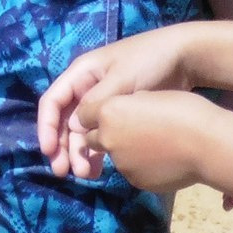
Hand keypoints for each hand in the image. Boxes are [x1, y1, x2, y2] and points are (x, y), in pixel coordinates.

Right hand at [39, 25, 198, 174]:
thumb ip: (97, 103)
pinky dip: (99, 151)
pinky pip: (102, 134)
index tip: (49, 151)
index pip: (53, 102)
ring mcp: (103, 103)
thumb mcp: (121, 79)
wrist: (185, 58)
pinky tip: (101, 168)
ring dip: (80, 152)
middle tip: (63, 172)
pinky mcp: (120, 115)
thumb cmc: (149, 61)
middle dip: (62, 146)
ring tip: (86, 175)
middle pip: (65, 121)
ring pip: (83, 131)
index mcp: (80, 75)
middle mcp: (86, 89)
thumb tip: (76, 130)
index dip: (47, 126)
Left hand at [82, 89, 230, 195]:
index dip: (96, 116)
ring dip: (125, 152)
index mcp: (108, 112)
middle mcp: (107, 138)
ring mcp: (121, 163)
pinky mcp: (136, 181)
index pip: (83, 115)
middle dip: (106, 136)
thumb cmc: (183, 111)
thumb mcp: (147, 97)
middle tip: (132, 132)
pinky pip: (132, 171)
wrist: (208, 143)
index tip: (110, 116)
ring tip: (153, 147)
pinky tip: (162, 161)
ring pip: (115, 156)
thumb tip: (123, 112)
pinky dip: (141, 167)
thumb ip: (127, 106)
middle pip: (94, 138)